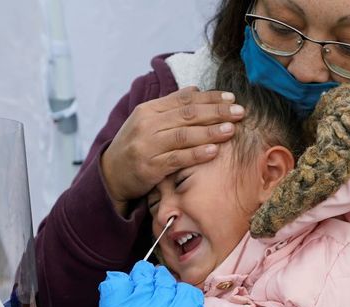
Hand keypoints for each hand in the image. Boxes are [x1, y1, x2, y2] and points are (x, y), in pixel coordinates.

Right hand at [99, 261, 214, 306]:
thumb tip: (119, 286)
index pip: (116, 282)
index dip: (123, 283)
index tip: (130, 288)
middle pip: (142, 275)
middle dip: (144, 281)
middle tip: (149, 294)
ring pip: (164, 280)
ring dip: (163, 287)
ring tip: (165, 304)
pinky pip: (187, 292)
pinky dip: (183, 296)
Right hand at [101, 87, 243, 211]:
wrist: (110, 174)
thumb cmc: (135, 146)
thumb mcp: (148, 121)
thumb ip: (171, 106)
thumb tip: (196, 89)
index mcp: (148, 110)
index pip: (183, 99)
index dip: (210, 98)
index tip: (231, 98)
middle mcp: (146, 125)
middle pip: (187, 115)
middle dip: (216, 112)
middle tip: (240, 112)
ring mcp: (147, 146)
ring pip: (183, 135)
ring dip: (210, 132)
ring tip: (231, 129)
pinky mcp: (149, 167)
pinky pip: (176, 159)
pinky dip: (196, 154)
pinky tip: (213, 151)